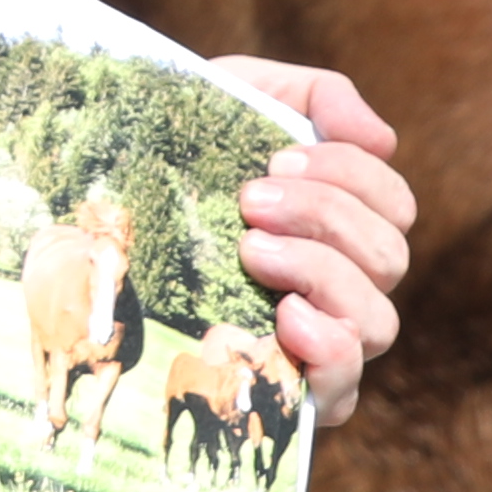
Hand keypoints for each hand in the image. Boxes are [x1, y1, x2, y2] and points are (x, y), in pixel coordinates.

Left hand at [206, 57, 416, 429]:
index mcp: (341, 221)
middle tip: (249, 200)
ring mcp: (322, 342)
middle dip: (324, 218)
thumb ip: (320, 97)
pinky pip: (345, 389)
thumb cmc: (180, 151)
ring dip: (321, 275)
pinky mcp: (290, 393)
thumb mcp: (246, 98)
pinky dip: (329, 351)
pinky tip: (285, 317)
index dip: (351, 177)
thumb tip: (383, 139)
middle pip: (388, 258)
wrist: (99, 207)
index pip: (392, 204)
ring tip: (251, 250)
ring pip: (377, 321)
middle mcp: (343, 284)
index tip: (276, 159)